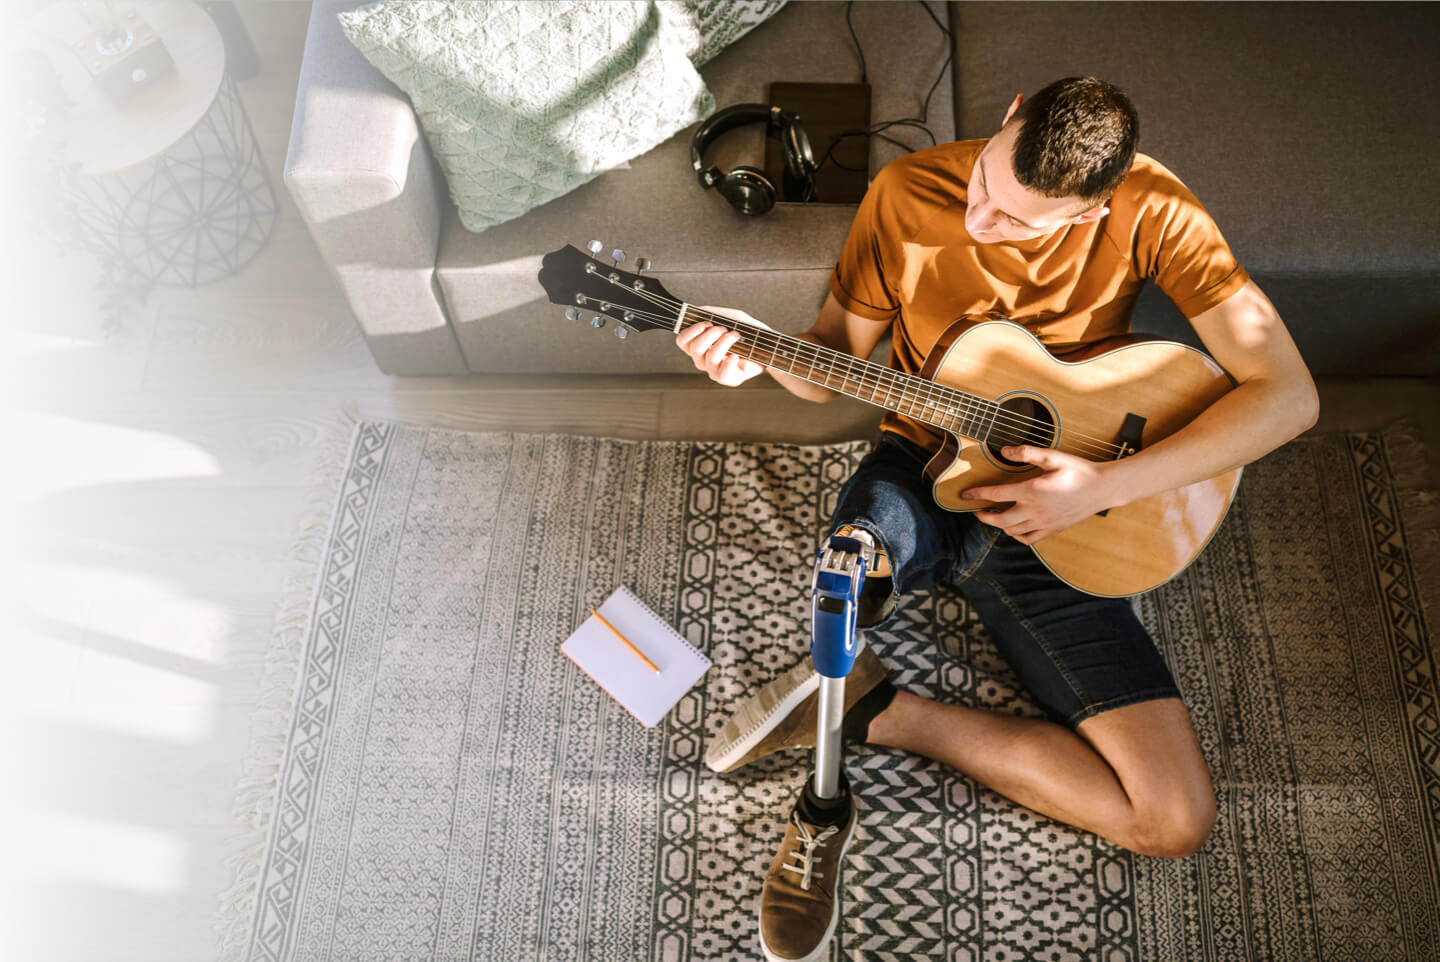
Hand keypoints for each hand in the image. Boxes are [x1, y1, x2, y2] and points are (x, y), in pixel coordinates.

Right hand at [676, 306, 766, 386]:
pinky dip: (729, 362)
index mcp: (699, 345)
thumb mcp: (729, 316)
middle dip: (711, 334)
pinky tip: (737, 355)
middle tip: (724, 328)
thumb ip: (711, 313)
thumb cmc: (747, 332)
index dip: (691, 330)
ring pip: (710, 357)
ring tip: (736, 336)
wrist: (768, 345)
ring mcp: (714, 371)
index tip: (707, 322)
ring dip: (725, 342)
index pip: (682, 341)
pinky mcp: (728, 379)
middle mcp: (703, 360)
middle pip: (695, 348)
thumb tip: (697, 310)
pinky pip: (721, 373)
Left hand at [963, 446, 1120, 543]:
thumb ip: (1027, 452)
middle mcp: (1036, 510)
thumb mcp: (1053, 456)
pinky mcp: (1053, 530)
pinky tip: (1014, 528)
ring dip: (999, 525)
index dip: (978, 494)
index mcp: (1033, 491)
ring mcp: (1045, 523)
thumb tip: (1004, 451)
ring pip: (1013, 531)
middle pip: (1001, 520)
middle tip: (977, 511)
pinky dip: (1017, 536)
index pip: (997, 494)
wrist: (1103, 488)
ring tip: (994, 517)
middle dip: (985, 516)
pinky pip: (1028, 539)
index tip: (965, 495)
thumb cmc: (1079, 470)